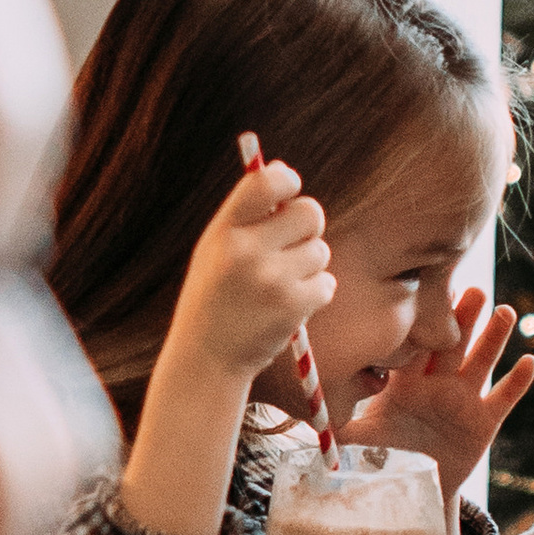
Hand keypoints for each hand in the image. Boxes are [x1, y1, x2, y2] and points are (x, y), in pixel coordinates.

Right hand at [120, 154, 332, 534]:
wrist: (207, 360)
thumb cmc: (214, 300)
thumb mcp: (214, 252)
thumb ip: (245, 218)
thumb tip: (284, 174)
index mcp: (224, 231)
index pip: (265, 182)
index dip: (286, 179)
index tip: (289, 189)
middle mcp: (247, 251)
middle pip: (310, 212)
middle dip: (309, 225)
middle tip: (294, 243)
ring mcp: (272, 279)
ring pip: (320, 250)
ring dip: (309, 266)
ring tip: (279, 286)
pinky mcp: (294, 306)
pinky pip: (326, 283)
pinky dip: (315, 293)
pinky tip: (289, 305)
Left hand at [344, 286, 533, 510]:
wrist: (414, 489)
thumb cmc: (385, 458)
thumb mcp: (360, 439)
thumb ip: (338, 423)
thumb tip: (307, 413)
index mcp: (405, 381)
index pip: (413, 346)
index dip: (419, 324)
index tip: (422, 294)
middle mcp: (436, 383)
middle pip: (450, 343)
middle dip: (461, 316)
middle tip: (470, 288)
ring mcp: (463, 399)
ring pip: (481, 360)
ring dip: (494, 337)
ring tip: (505, 311)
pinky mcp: (485, 421)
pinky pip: (503, 397)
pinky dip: (518, 381)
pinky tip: (529, 361)